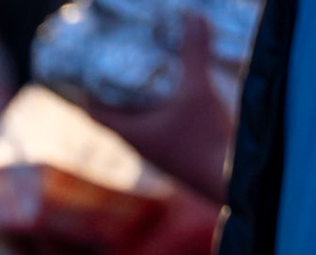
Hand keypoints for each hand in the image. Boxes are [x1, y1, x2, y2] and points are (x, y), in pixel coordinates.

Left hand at [87, 16, 234, 203]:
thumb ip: (193, 52)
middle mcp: (138, 144)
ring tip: (146, 71)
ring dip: (139, 99)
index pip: (93, 112)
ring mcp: (157, 150)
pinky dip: (160, 108)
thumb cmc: (204, 138)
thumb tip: (190, 15)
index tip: (89, 68)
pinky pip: (159, 126)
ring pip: (138, 120)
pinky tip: (176, 91)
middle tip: (119, 61)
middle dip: (115, 89)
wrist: (229, 178)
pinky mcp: (176, 152)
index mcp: (130, 133)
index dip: (87, 90)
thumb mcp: (198, 90)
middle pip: (115, 114)